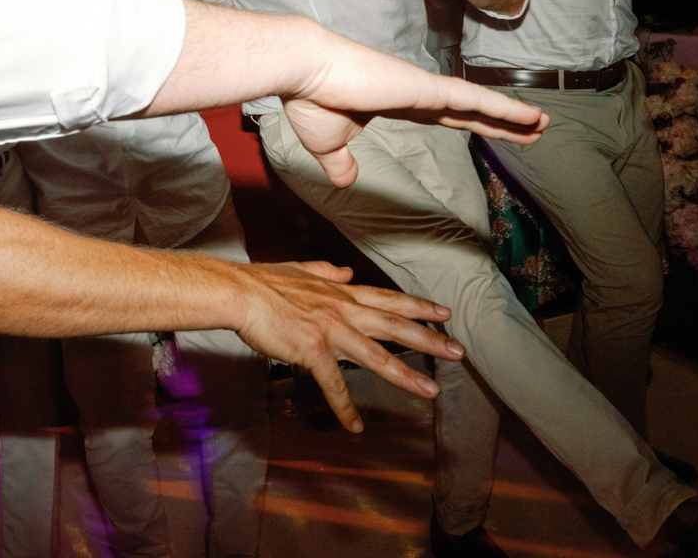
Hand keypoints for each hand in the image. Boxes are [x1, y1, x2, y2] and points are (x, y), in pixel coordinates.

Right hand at [234, 261, 462, 431]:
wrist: (239, 292)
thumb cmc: (263, 282)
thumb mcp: (301, 270)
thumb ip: (326, 273)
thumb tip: (346, 273)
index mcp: (341, 293)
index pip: (387, 299)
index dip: (417, 306)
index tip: (443, 313)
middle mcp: (342, 310)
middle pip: (394, 326)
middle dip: (429, 339)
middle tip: (458, 351)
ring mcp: (330, 330)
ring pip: (376, 355)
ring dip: (406, 375)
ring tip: (432, 391)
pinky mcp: (312, 350)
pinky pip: (333, 384)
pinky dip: (345, 407)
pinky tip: (355, 426)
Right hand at [281, 31, 546, 187]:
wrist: (304, 71)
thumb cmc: (311, 101)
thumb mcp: (328, 145)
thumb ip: (341, 163)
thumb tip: (346, 180)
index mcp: (397, 104)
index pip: (447, 117)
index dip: (473, 125)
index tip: (496, 132)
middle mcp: (417, 94)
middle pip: (471, 111)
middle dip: (502, 122)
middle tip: (534, 129)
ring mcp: (425, 89)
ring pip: (479, 104)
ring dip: (513, 115)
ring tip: (544, 123)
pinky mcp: (427, 88)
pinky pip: (475, 100)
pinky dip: (504, 108)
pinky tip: (528, 115)